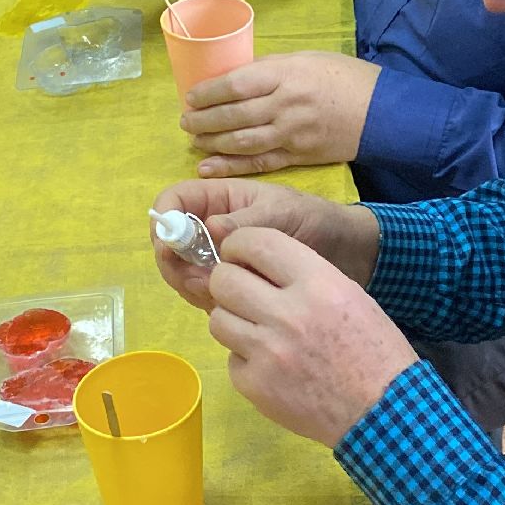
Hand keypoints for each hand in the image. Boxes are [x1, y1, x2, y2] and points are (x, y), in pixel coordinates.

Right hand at [151, 180, 379, 309]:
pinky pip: (203, 294)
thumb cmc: (311, 219)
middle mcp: (210, 228)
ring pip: (182, 272)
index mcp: (219, 199)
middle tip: (198, 279)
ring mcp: (217, 259)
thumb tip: (211, 229)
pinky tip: (230, 305)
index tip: (169, 244)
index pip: (173, 201)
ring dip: (191, 284)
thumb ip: (246, 222)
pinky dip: (208, 301)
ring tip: (218, 292)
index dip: (163, 220)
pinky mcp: (228, 285)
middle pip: (170, 243)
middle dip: (175, 262)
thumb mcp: (281, 213)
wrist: (342, 253)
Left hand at [182, 52, 380, 177]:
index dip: (208, 93)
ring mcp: (292, 134)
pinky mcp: (298, 156)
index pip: (236, 84)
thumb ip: (272, 68)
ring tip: (194, 140)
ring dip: (212, 143)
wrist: (383, 112)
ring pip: (241, 142)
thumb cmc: (346, 78)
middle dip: (204, 120)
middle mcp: (285, 105)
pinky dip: (231, 166)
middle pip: (234, 115)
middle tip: (186, 121)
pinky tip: (209, 167)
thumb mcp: (307, 59)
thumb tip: (237, 76)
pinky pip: (259, 163)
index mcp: (286, 75)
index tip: (191, 97)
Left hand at [208, 227, 417, 444]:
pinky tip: (272, 367)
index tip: (237, 254)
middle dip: (227, 283)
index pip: (255, 242)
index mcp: (317, 283)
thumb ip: (303, 276)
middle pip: (224, 280)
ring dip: (233, 321)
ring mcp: (267, 352)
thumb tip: (254, 266)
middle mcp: (288, 314)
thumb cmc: (373, 350)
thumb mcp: (349, 295)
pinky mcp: (255, 385)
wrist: (382, 410)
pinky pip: (231, 359)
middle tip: (239, 293)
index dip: (238, 245)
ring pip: (218, 319)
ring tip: (256, 331)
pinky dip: (247, 361)